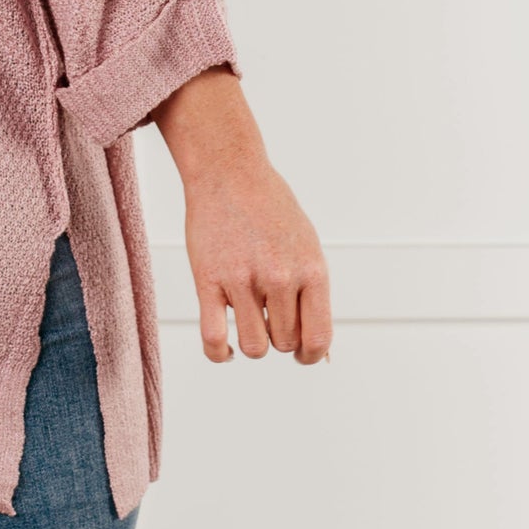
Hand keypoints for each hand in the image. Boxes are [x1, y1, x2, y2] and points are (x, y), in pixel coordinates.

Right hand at [151, 69, 331, 365]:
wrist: (229, 172)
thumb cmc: (269, 208)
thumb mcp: (306, 245)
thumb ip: (313, 293)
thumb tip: (318, 349)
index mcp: (312, 270)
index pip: (319, 338)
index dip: (311, 355)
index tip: (302, 354)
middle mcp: (281, 278)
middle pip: (284, 343)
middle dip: (278, 338)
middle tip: (268, 318)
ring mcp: (244, 280)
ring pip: (254, 347)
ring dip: (252, 344)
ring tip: (248, 323)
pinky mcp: (209, 280)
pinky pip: (214, 339)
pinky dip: (219, 354)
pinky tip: (224, 349)